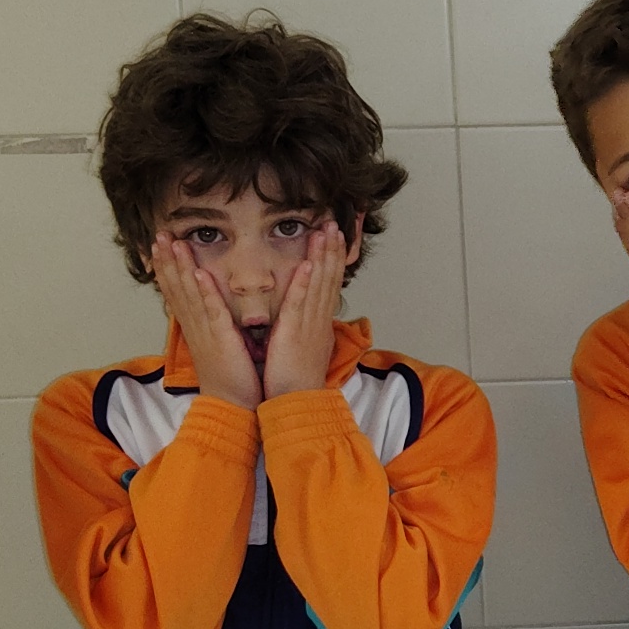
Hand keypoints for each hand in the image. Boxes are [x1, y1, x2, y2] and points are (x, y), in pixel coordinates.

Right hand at [151, 230, 263, 406]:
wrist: (232, 405)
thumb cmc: (229, 377)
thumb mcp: (216, 345)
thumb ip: (211, 324)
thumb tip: (208, 308)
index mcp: (194, 327)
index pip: (175, 292)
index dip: (166, 268)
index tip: (158, 246)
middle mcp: (194, 326)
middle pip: (176, 287)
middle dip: (167, 260)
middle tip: (158, 235)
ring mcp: (206, 331)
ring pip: (189, 293)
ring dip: (181, 267)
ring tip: (172, 243)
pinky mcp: (221, 338)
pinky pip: (212, 311)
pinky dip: (205, 292)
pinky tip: (199, 273)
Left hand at [264, 217, 348, 396]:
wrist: (297, 404)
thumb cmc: (296, 381)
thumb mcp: (305, 348)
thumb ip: (307, 328)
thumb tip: (309, 318)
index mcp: (320, 324)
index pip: (329, 284)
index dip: (333, 260)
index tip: (335, 238)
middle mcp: (319, 320)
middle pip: (329, 278)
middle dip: (332, 250)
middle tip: (335, 224)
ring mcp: (309, 325)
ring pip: (319, 285)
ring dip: (322, 257)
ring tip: (325, 232)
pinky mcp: (294, 333)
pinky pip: (300, 303)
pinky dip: (305, 283)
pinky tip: (308, 264)